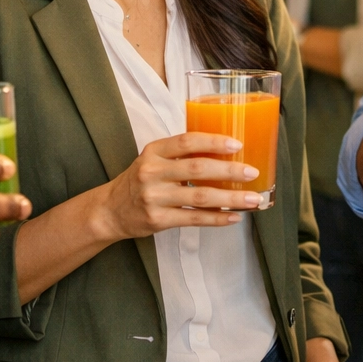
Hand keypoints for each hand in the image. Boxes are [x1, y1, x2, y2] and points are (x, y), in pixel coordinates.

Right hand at [91, 132, 263, 241]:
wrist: (110, 210)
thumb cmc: (139, 180)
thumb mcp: (153, 159)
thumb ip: (181, 154)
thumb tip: (224, 152)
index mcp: (154, 151)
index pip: (187, 141)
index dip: (213, 142)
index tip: (236, 145)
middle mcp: (152, 172)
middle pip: (197, 169)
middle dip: (229, 171)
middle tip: (251, 172)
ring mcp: (154, 197)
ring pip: (200, 197)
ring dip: (230, 199)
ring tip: (252, 199)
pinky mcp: (158, 220)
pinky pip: (193, 219)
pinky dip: (217, 218)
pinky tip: (234, 217)